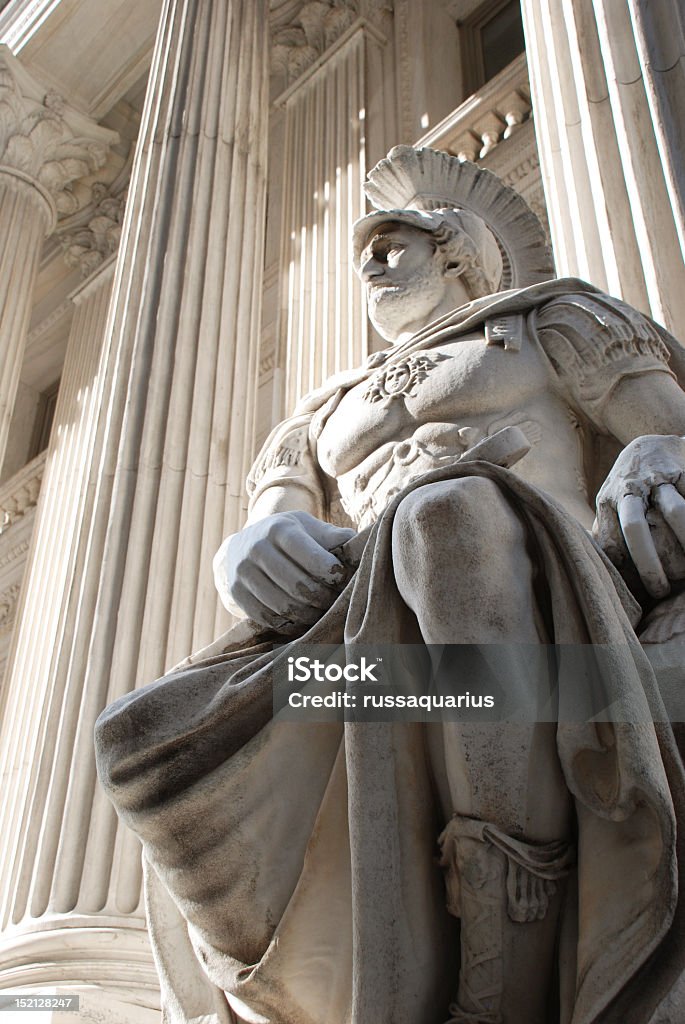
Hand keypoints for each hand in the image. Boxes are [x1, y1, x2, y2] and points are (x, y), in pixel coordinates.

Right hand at [213, 511, 355, 627]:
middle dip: (322, 598)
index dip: (332, 573)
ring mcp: (243, 572)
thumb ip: (332, 536)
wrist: (243, 544)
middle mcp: (257, 548)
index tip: (341, 579)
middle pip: (298, 585)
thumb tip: (360, 543)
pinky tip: (301, 619)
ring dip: (308, 614)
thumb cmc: (286, 536)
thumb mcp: (306, 527)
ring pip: (283, 605)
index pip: (311, 557)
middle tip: (334, 601)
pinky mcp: (236, 593)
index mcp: (279, 529)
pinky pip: (267, 617)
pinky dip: (288, 623)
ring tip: (321, 612)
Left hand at [593, 435, 684, 597]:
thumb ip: (605, 532)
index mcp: (607, 501)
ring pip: (676, 513)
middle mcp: (628, 489)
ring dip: (684, 543)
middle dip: (648, 563)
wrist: (650, 444)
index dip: (620, 567)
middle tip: (660, 590)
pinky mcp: (681, 471)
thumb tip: (602, 570)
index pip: (609, 540)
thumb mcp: (609, 504)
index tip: (633, 589)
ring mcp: (657, 479)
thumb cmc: (627, 487)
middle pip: (636, 528)